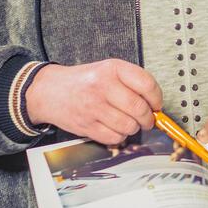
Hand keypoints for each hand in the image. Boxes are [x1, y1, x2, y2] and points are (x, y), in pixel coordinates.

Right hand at [24, 59, 160, 144]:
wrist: (50, 91)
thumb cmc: (83, 81)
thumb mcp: (107, 70)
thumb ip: (131, 82)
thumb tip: (155, 104)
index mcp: (112, 69)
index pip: (146, 84)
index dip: (157, 98)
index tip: (157, 104)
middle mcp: (103, 87)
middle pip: (139, 109)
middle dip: (148, 118)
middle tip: (147, 119)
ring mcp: (94, 107)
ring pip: (129, 126)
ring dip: (133, 128)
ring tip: (128, 122)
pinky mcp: (87, 126)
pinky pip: (115, 138)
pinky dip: (120, 136)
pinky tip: (114, 128)